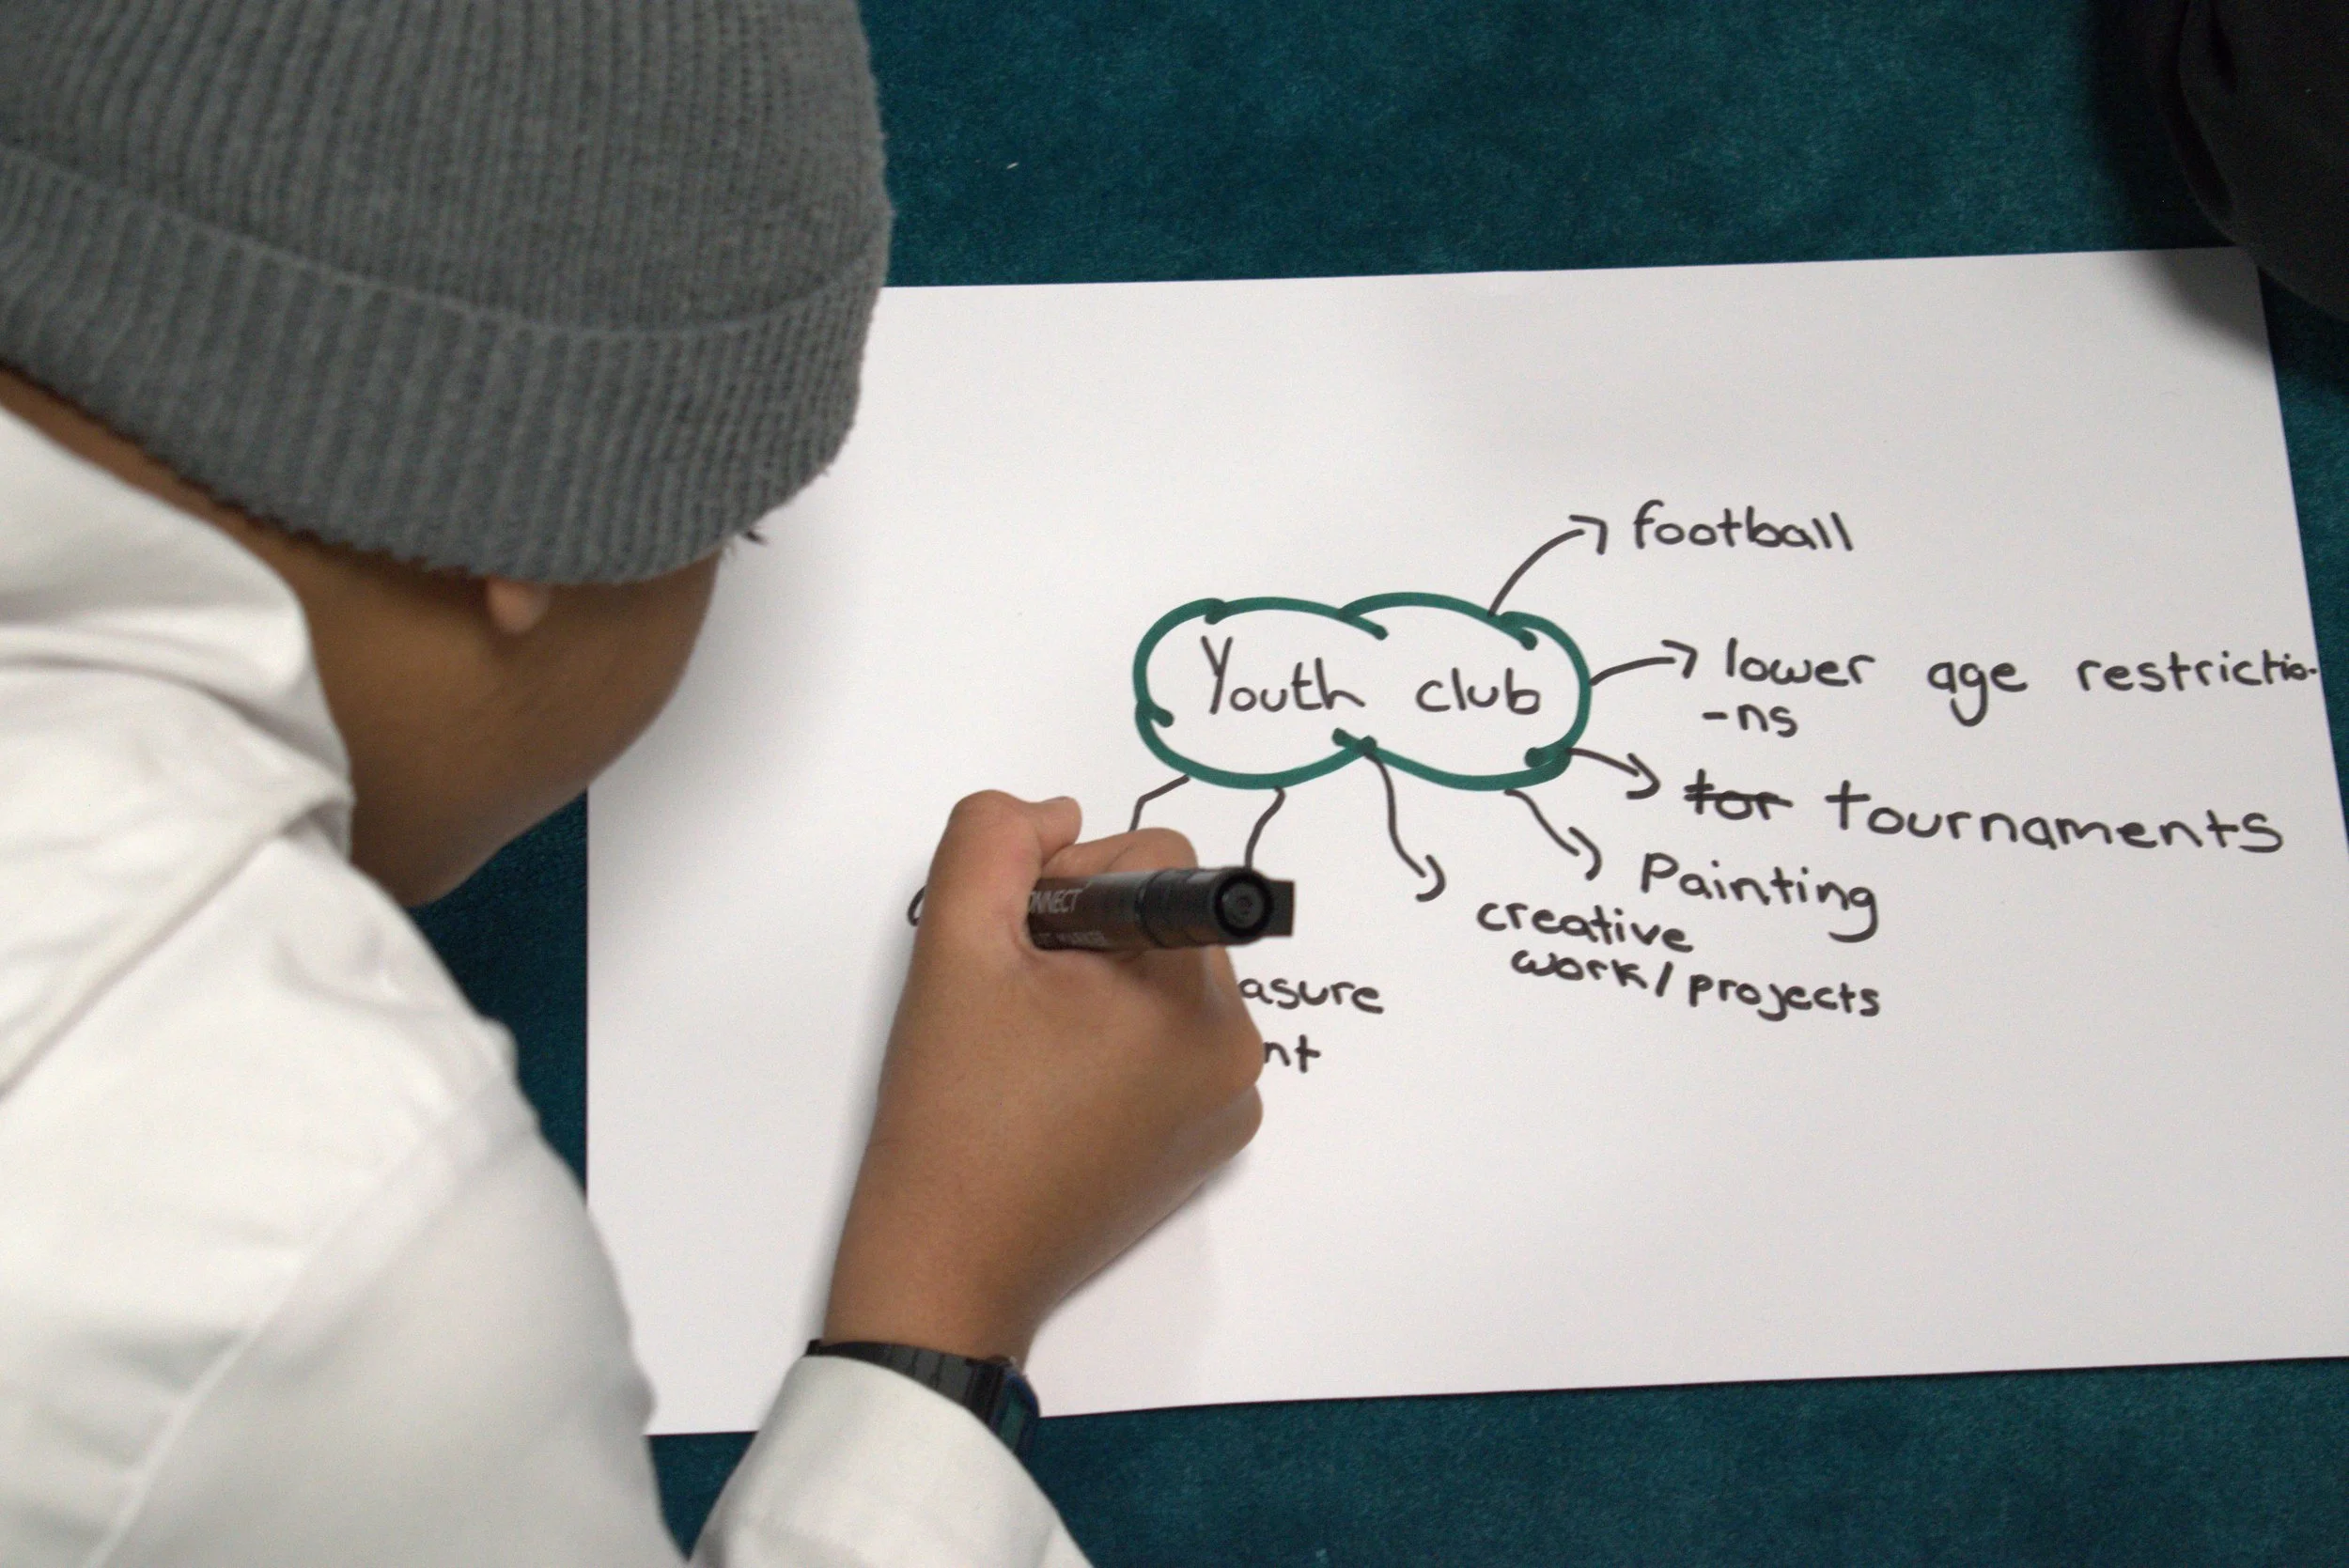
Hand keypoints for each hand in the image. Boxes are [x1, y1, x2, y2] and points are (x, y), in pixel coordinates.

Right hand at [821, 792, 1263, 1363]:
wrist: (951, 1265)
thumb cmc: (953, 1112)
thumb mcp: (954, 943)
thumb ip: (995, 839)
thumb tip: (1057, 815)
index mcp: (1195, 995)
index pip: (1154, 860)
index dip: (1066, 878)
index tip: (1018, 950)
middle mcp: (1237, 1049)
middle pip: (1164, 923)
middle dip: (1086, 937)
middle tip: (1014, 1006)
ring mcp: (1229, 1107)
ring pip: (1164, 984)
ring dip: (1100, 991)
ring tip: (1029, 1054)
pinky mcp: (1207, 1147)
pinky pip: (1171, 1051)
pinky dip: (1117, 1049)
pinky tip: (1053, 1093)